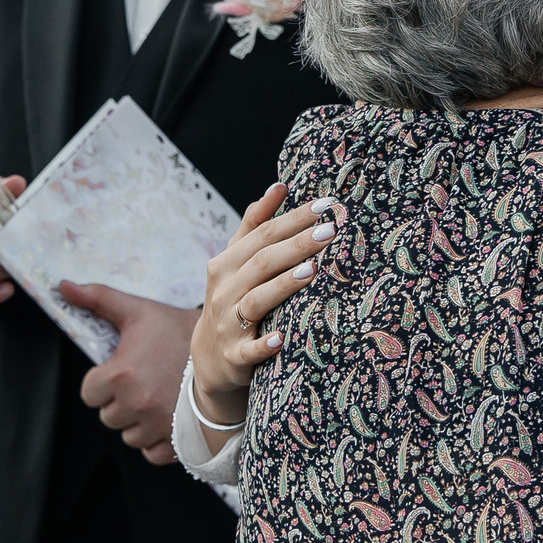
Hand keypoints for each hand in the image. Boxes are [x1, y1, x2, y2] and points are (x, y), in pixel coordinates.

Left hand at [57, 283, 194, 464]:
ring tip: (157, 397)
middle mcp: (136, 404)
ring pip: (128, 436)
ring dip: (136, 422)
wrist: (226, 351)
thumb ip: (97, 298)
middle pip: (108, 416)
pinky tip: (166, 417)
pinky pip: (149, 453)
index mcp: (121, 375)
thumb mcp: (137, 311)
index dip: (102, 382)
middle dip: (119, 402)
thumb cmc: (177, 331)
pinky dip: (155, 440)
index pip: (89, 394)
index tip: (121, 371)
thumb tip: (62, 286)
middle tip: (143, 382)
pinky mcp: (175, 442)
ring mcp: (157, 426)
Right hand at [191, 184, 340, 427]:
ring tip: (311, 271)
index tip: (324, 206)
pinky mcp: (236, 356)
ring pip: (255, 301)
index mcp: (226, 264)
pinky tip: (282, 338)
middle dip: (296, 246)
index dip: (291, 219)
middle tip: (330, 231)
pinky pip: (250, 350)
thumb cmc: (232, 298)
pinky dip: (265, 344)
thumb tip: (279, 186)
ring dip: (282, 286)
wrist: (212, 357)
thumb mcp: (236, 261)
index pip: (261, 235)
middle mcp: (224, 291)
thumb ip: (255, 224)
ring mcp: (228, 324)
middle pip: (261, 263)